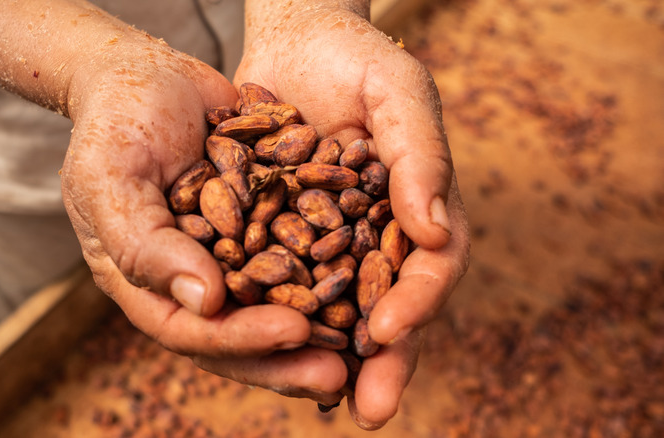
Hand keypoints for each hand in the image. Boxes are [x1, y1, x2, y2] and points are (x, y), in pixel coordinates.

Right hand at [59, 31, 347, 401]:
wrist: (144, 74)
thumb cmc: (114, 124)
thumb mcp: (111, 179)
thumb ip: (145, 244)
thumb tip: (206, 303)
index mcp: (148, 282)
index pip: (192, 330)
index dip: (241, 339)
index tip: (293, 332)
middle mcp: (193, 277)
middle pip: (240, 333)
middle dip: (288, 356)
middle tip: (341, 373)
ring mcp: (230, 252)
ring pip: (275, 302)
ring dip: (317, 325)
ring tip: (365, 344)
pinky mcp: (262, 221)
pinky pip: (298, 251)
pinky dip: (329, 268)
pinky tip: (370, 277)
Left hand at [236, 5, 470, 428]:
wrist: (296, 40)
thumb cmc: (357, 58)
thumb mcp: (398, 92)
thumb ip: (421, 155)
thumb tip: (432, 234)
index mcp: (416, 209)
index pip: (430, 268)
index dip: (418, 302)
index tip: (389, 330)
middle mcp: (378, 235)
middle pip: (388, 305)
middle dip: (384, 360)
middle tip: (372, 410)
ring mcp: (330, 239)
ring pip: (334, 308)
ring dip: (328, 357)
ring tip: (318, 399)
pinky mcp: (280, 234)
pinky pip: (278, 282)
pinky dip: (273, 316)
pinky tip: (258, 348)